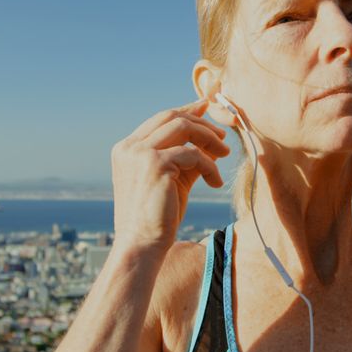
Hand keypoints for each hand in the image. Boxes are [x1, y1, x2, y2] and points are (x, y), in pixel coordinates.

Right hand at [110, 98, 230, 253]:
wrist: (142, 243)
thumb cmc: (157, 216)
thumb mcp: (172, 179)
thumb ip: (185, 156)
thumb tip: (209, 137)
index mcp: (127, 148)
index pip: (160, 119)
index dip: (186, 110)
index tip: (206, 108)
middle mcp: (130, 147)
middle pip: (172, 117)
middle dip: (201, 122)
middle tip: (222, 135)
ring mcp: (140, 153)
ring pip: (183, 128)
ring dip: (209, 139)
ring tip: (225, 155)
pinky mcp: (156, 164)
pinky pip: (193, 154)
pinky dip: (210, 166)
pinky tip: (215, 183)